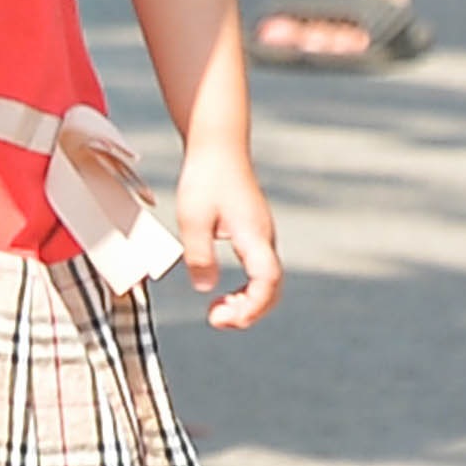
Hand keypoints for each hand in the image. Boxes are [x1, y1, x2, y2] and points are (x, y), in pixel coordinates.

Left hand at [170, 137, 282, 327]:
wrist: (218, 145)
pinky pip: (259, 272)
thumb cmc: (205, 177)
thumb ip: (199, 255)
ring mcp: (261, 236)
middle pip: (272, 288)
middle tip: (216, 320)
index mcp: (254, 235)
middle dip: (249, 312)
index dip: (251, 306)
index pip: (266, 281)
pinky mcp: (254, 234)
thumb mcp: (192, 218)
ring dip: (247, 303)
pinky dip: (247, 290)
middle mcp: (264, 238)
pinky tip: (224, 295)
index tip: (225, 318)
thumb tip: (206, 289)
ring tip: (217, 313)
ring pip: (267, 282)